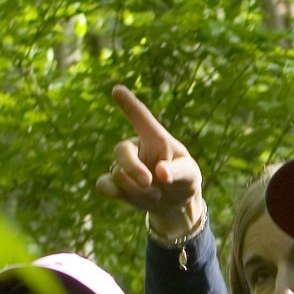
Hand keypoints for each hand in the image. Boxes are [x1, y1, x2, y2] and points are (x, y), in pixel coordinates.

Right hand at [94, 85, 207, 240]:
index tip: (117, 89)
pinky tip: (128, 196)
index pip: (141, 117)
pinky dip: (116, 192)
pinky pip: (104, 185)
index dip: (129, 104)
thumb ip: (177, 171)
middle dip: (133, 168)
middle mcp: (136, 148)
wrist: (175, 203)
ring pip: (116, 174)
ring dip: (136, 189)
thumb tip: (159, 172)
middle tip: (148, 182)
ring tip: (156, 194)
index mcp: (155, 138)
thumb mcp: (189, 175)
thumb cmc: (184, 180)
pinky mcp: (115, 184)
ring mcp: (123, 165)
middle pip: (121, 150)